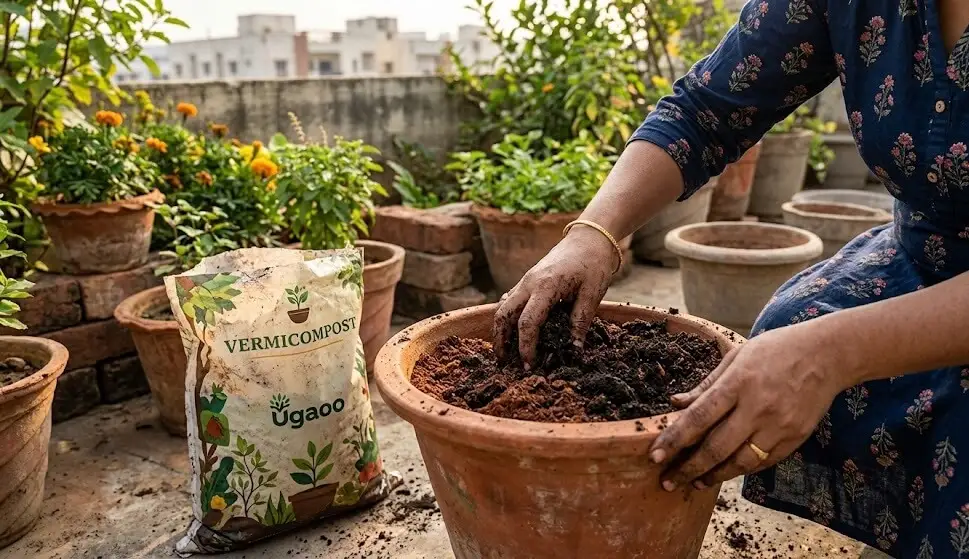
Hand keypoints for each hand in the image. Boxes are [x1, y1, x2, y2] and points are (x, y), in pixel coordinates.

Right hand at [493, 227, 617, 365]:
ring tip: (506, 351)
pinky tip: (513, 330)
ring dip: (500, 329)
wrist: (589, 237)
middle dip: (500, 340)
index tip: (529, 365)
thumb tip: (574, 349)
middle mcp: (529, 283)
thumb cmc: (593, 263)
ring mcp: (525, 281)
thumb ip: (581, 321)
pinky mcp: (527, 280)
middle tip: (505, 362)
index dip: (526, 347)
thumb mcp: (593, 293)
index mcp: (545, 287)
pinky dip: (507, 317)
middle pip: (503, 315)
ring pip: (502, 307)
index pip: (527, 322)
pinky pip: (510, 300)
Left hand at [648, 322, 849, 490]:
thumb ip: (706, 384)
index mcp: (738, 382)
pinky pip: (763, 462)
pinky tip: (726, 472)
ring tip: (695, 482)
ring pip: (740, 462)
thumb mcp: (736, 356)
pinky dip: (742, 470)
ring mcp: (778, 425)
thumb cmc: (776, 350)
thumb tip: (676, 404)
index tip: (655, 457)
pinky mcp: (795, 438)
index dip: (674, 440)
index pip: (699, 417)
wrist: (828, 355)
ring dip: (714, 476)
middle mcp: (757, 407)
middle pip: (716, 447)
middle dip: (688, 468)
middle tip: (668, 481)